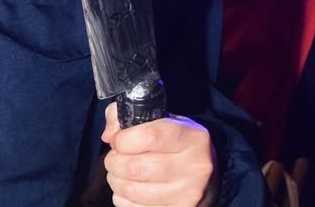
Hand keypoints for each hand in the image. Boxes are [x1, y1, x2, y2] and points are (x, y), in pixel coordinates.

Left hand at [101, 103, 216, 206]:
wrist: (205, 177)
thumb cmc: (177, 145)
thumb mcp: (161, 120)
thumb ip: (128, 117)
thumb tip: (109, 135)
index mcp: (192, 138)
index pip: (150, 137)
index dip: (123, 139)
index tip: (117, 140)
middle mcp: (194, 167)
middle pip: (136, 167)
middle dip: (114, 161)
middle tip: (115, 157)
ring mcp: (187, 194)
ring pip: (133, 190)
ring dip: (116, 180)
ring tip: (119, 172)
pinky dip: (123, 197)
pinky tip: (130, 187)